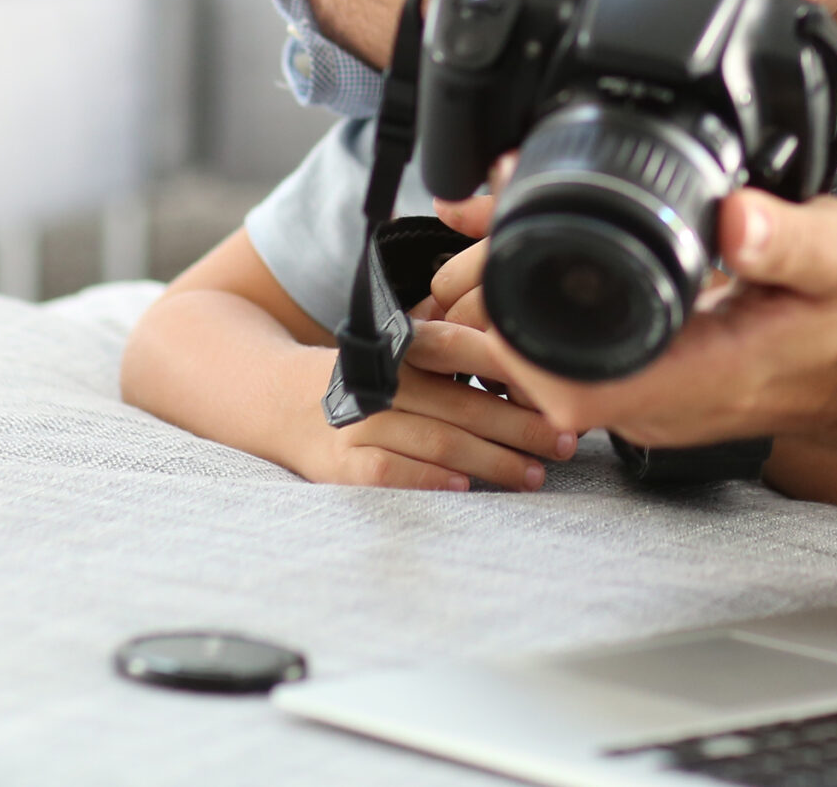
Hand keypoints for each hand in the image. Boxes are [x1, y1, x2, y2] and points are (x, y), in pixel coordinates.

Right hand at [281, 317, 578, 491]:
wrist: (271, 397)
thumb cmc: (361, 377)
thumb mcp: (400, 351)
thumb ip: (451, 352)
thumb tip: (530, 359)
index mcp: (403, 347)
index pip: (468, 352)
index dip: (516, 375)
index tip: (561, 393)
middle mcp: (383, 381)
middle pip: (464, 405)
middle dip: (521, 427)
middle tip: (566, 442)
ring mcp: (357, 421)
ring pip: (436, 440)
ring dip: (491, 461)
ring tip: (534, 475)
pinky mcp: (335, 462)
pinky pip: (388, 471)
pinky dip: (426, 480)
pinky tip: (463, 490)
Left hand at [477, 190, 836, 450]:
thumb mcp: (835, 258)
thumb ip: (787, 238)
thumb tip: (736, 218)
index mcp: (698, 378)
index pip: (574, 389)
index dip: (514, 343)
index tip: (490, 272)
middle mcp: (658, 404)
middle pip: (537, 378)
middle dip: (486, 308)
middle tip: (471, 226)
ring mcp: (645, 401)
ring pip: (543, 372)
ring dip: (501, 309)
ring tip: (483, 230)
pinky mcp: (642, 387)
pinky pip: (567, 362)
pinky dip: (533, 312)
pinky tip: (519, 257)